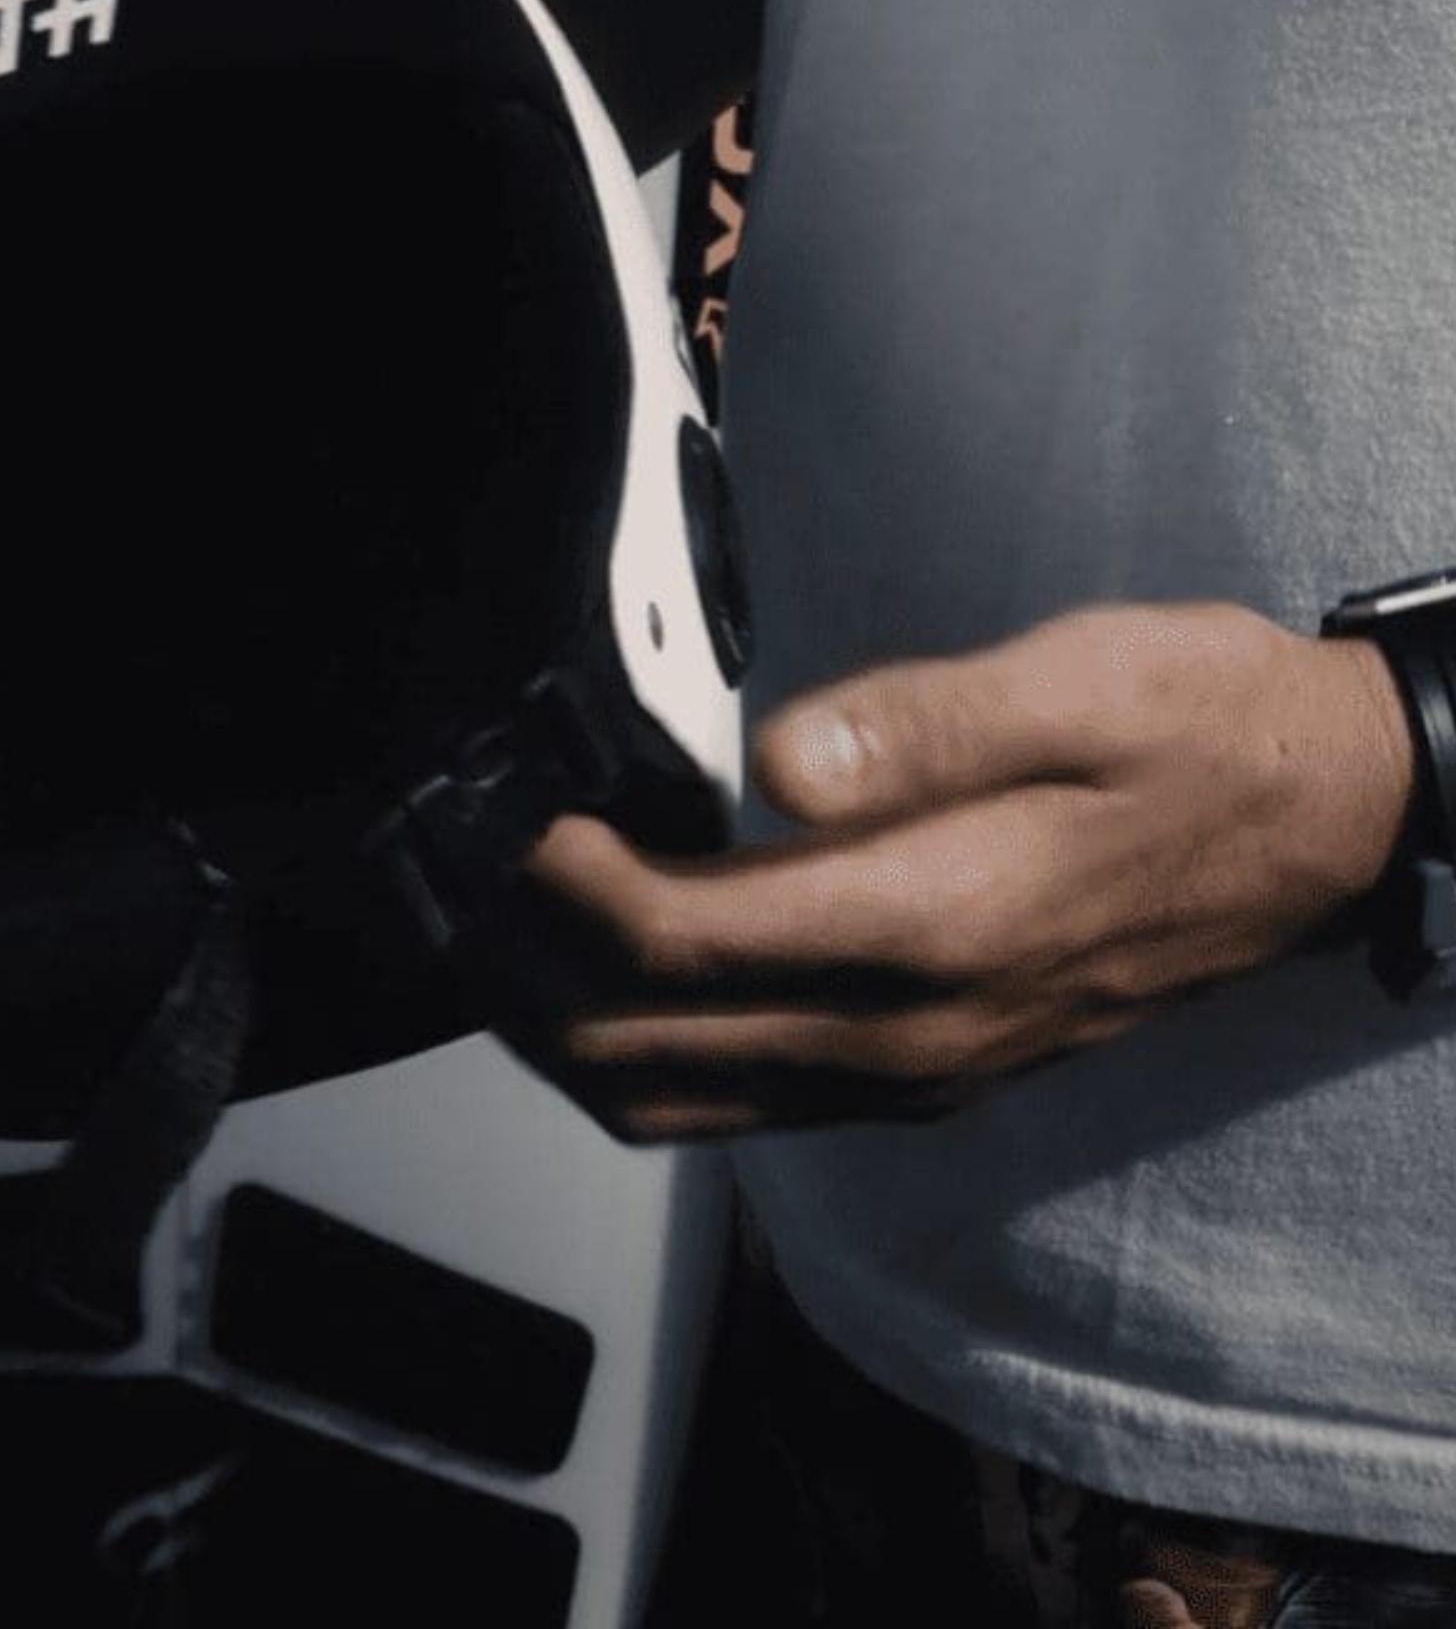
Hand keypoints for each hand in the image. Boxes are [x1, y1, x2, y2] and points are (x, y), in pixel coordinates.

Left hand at [519, 602, 1415, 1138]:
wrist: (1324, 826)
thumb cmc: (1202, 734)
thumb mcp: (1085, 684)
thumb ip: (924, 726)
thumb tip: (778, 761)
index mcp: (933, 922)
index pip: (686, 936)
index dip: (570, 883)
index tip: (520, 814)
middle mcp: (909, 1029)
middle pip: (650, 1044)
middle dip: (532, 976)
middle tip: (467, 889)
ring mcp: (915, 1069)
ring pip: (682, 1103)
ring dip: (570, 1039)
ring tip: (503, 951)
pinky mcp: (926, 1072)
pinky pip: (748, 1108)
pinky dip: (649, 1066)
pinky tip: (615, 996)